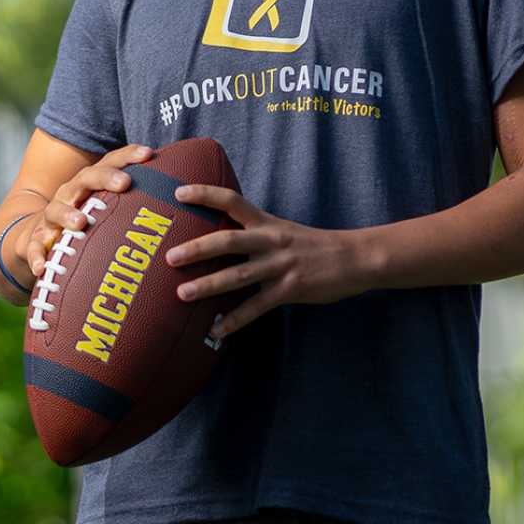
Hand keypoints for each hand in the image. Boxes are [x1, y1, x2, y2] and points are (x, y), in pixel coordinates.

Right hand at [20, 143, 153, 278]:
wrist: (37, 236)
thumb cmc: (88, 221)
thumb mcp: (111, 210)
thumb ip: (142, 205)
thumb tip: (191, 206)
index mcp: (93, 183)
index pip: (112, 162)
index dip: (129, 155)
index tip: (150, 154)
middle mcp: (72, 193)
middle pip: (87, 178)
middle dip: (105, 177)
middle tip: (125, 184)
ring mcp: (51, 216)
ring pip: (56, 209)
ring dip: (68, 215)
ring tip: (82, 223)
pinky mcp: (35, 241)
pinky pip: (34, 248)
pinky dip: (37, 256)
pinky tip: (43, 268)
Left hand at [164, 186, 373, 337]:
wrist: (354, 258)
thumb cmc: (313, 246)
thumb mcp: (283, 231)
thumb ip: (255, 234)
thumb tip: (221, 240)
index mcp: (267, 222)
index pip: (232, 200)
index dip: (206, 194)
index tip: (179, 192)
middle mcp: (271, 240)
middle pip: (229, 239)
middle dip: (198, 248)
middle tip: (170, 256)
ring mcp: (280, 265)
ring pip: (238, 274)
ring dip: (209, 285)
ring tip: (182, 295)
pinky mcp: (290, 289)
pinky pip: (257, 307)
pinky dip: (235, 320)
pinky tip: (217, 331)